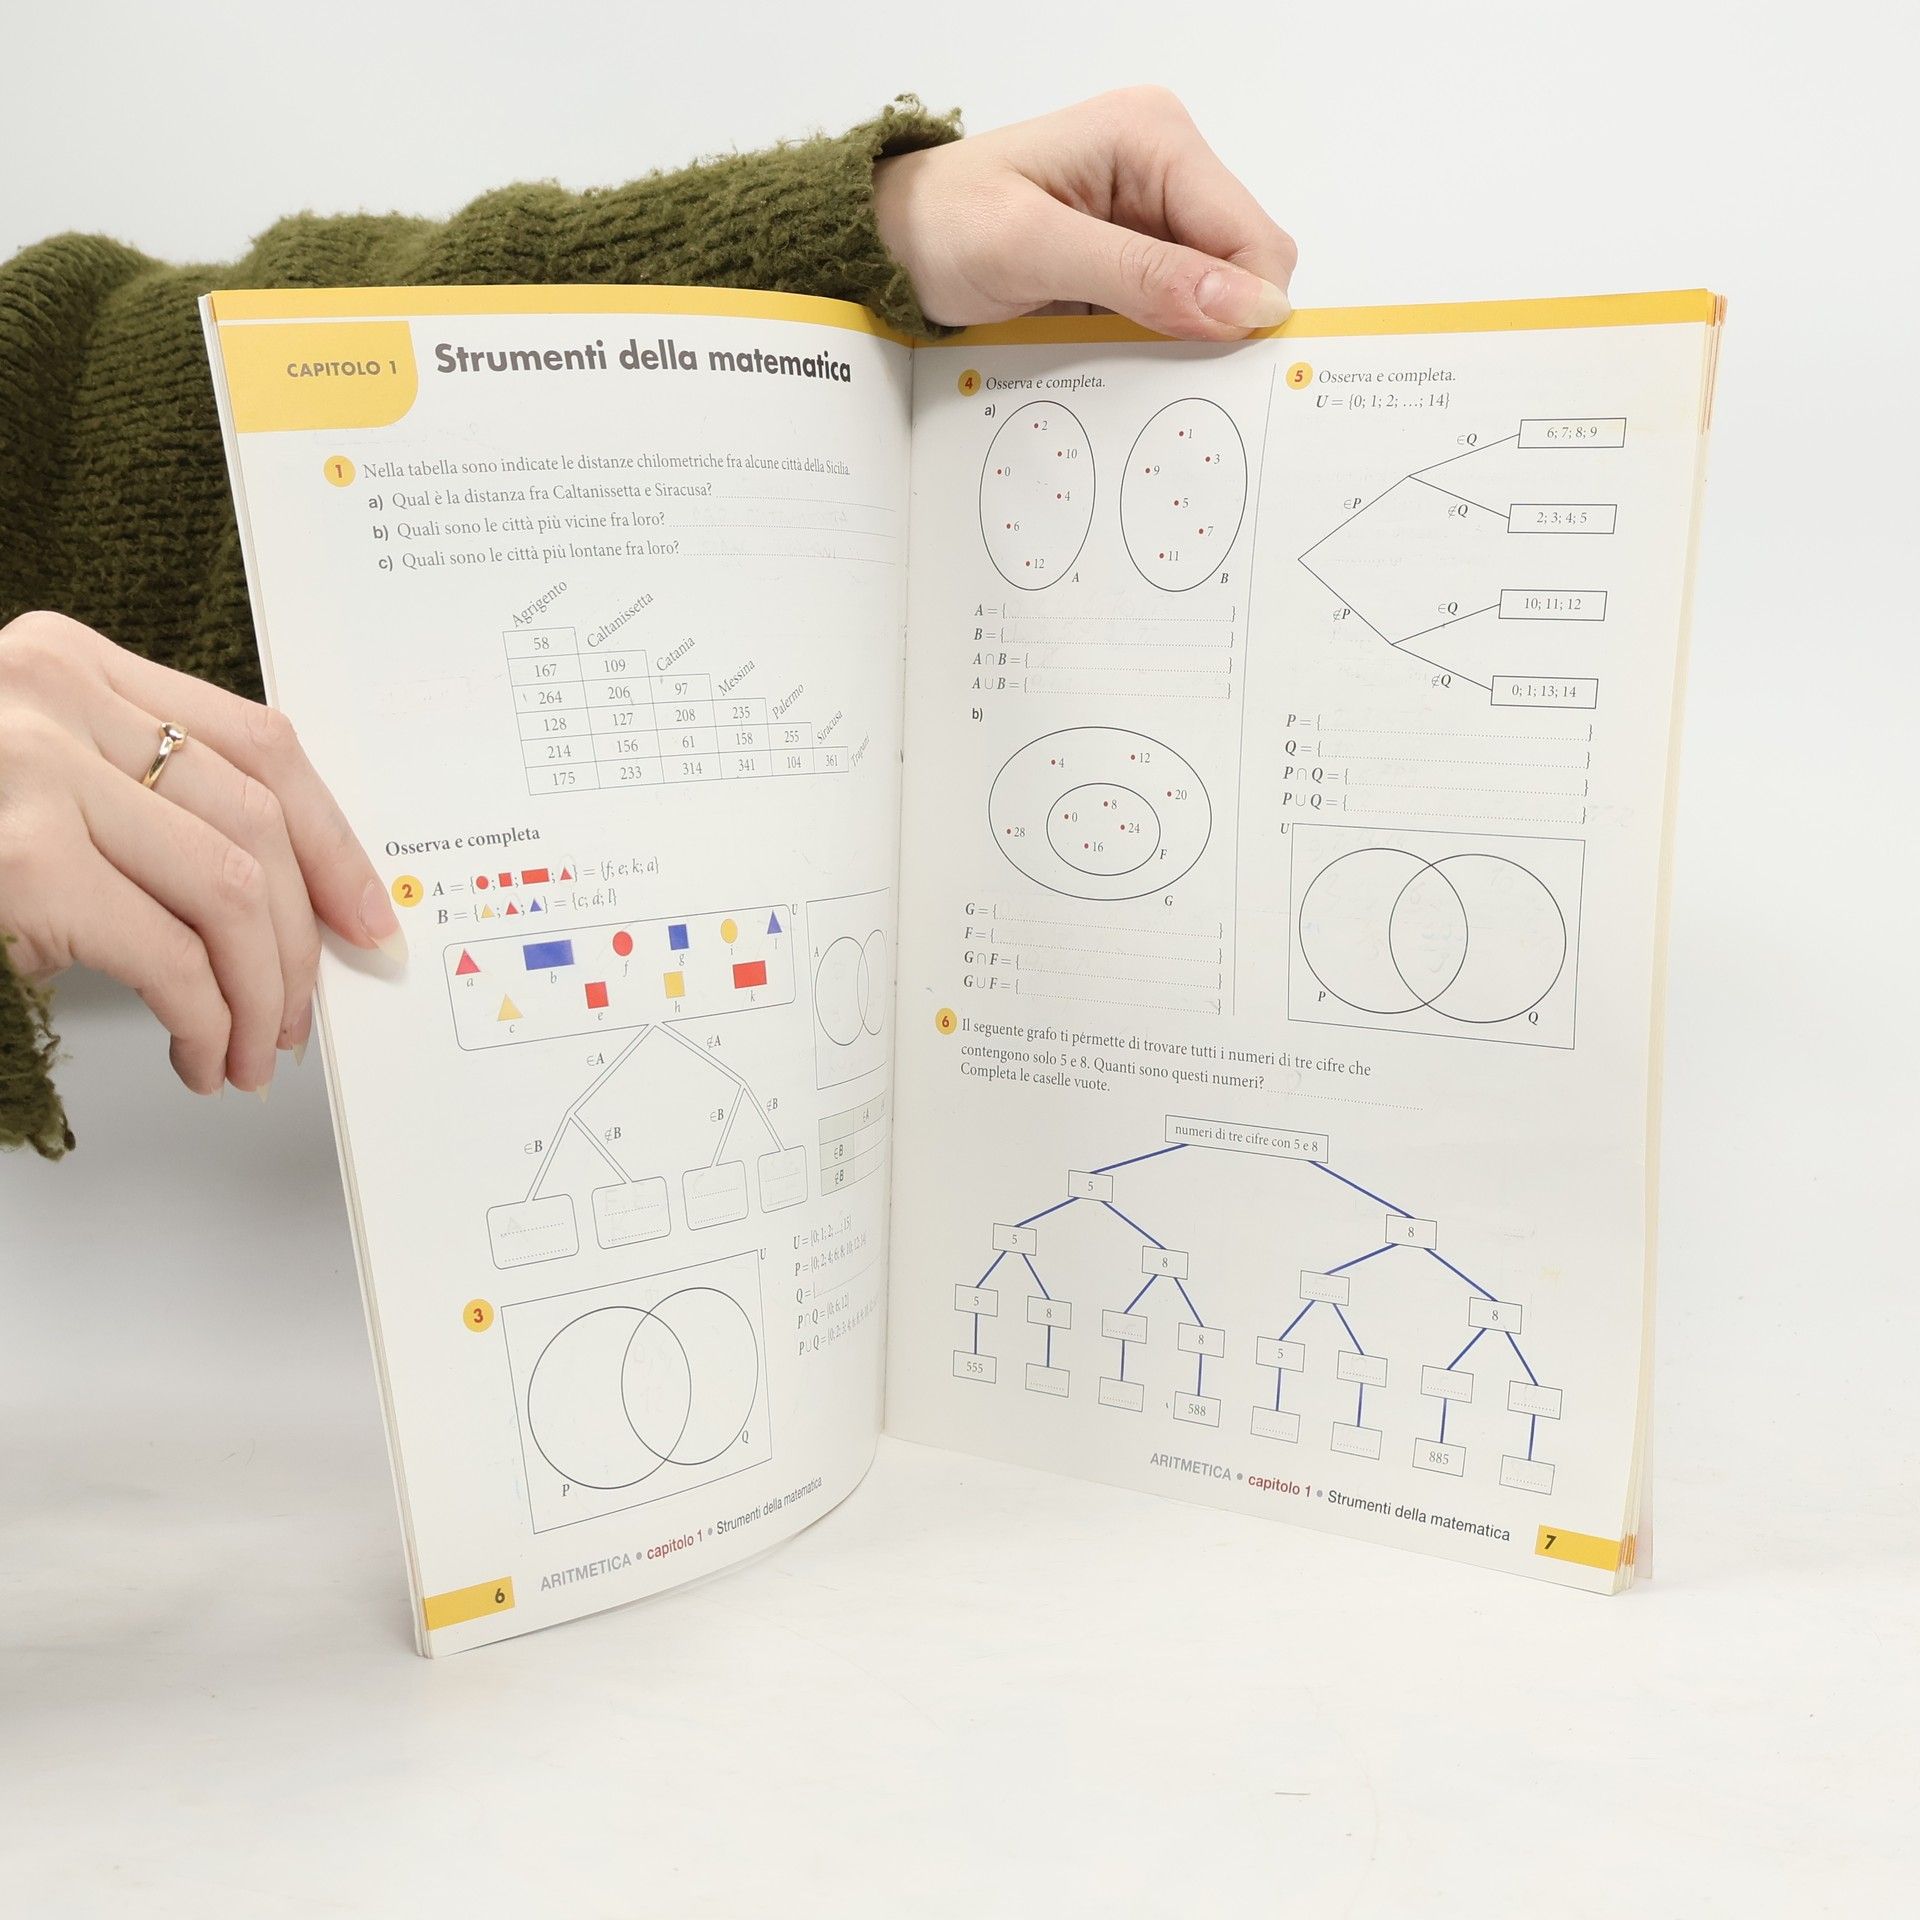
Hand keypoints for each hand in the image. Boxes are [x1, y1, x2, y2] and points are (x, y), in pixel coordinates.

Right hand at [0, 610, 403, 1096]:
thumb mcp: (35, 778)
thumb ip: (138, 800)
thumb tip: (278, 906)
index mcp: (73, 663)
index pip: (263, 743)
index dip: (334, 842)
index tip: (365, 916)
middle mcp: (55, 695)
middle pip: (259, 822)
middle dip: (299, 941)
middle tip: (299, 1016)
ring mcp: (31, 772)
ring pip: (230, 890)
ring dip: (261, 993)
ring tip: (251, 1050)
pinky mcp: (17, 861)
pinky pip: (170, 954)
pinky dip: (207, 1020)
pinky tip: (197, 1051)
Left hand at [875, 87, 1296, 338]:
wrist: (889, 241)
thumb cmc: (941, 228)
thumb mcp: (1034, 250)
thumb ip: (1141, 277)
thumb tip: (1246, 306)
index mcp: (1154, 136)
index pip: (1251, 234)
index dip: (1246, 307)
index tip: (1213, 367)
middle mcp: (1163, 164)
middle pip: (1242, 266)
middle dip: (1216, 324)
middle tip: (1155, 366)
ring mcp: (1149, 211)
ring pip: (1214, 295)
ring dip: (1183, 337)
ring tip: (1121, 355)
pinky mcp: (1132, 254)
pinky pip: (1175, 309)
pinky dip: (1157, 340)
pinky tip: (1115, 350)